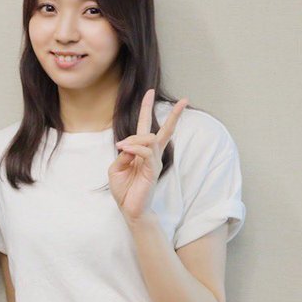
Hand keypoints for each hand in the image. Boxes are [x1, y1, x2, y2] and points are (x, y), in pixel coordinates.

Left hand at [108, 90, 186, 221]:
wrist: (129, 209)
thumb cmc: (124, 190)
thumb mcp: (116, 168)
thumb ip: (123, 155)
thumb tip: (129, 146)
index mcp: (142, 151)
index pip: (146, 127)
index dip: (147, 109)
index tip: (150, 92)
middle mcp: (152, 154)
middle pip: (165, 130)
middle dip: (174, 115)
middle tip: (184, 100)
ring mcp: (154, 162)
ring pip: (150, 140)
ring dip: (134, 139)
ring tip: (121, 146)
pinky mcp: (153, 170)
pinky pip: (146, 152)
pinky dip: (134, 148)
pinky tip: (124, 149)